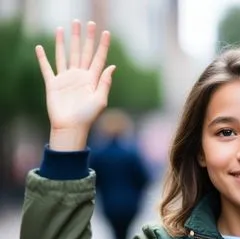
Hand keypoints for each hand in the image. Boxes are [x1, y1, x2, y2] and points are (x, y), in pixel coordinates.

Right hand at [35, 20, 115, 150]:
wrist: (70, 128)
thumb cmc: (87, 117)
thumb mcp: (100, 100)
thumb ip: (105, 83)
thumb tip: (112, 66)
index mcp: (92, 80)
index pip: (98, 58)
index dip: (102, 45)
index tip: (106, 32)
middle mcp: (79, 76)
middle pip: (82, 52)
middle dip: (84, 38)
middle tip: (86, 23)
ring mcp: (66, 79)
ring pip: (65, 55)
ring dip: (64, 42)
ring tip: (64, 28)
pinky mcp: (53, 84)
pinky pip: (47, 68)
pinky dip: (42, 58)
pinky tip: (40, 47)